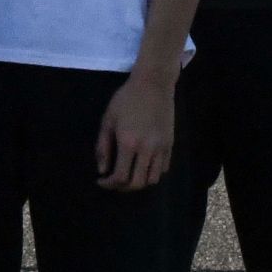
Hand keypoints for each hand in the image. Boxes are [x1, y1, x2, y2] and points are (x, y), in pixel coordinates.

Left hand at [96, 68, 177, 191]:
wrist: (153, 84)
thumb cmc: (126, 99)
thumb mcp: (108, 120)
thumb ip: (103, 147)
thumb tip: (102, 170)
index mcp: (128, 143)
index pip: (120, 177)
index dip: (109, 184)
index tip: (101, 180)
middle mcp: (147, 150)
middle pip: (137, 184)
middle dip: (123, 188)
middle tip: (114, 182)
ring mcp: (161, 148)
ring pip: (153, 179)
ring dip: (139, 182)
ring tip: (129, 175)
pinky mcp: (170, 144)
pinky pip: (163, 168)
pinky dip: (152, 173)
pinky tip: (143, 166)